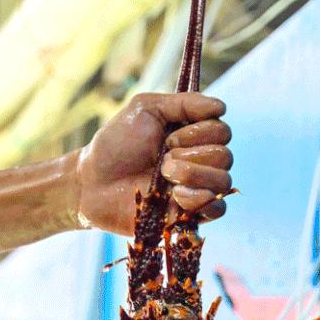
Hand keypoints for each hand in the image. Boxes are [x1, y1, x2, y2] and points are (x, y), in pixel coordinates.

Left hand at [76, 92, 232, 235]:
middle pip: (226, 157)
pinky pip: (217, 209)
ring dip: (194, 175)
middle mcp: (198, 162)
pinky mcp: (189, 216)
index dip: (199, 133)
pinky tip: (175, 196)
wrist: (93, 184)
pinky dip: (200, 199)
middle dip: (194, 155)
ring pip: (224, 182)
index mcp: (192, 136)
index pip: (222, 131)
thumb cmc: (115, 145)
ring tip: (164, 176)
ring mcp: (195, 190)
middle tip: (163, 160)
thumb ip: (184, 103)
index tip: (168, 137)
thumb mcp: (146, 109)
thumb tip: (222, 106)